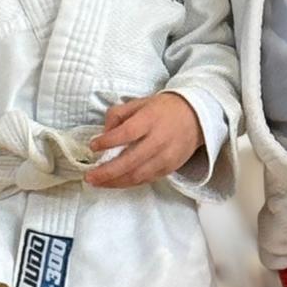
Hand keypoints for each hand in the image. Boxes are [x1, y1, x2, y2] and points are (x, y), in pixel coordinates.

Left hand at [86, 93, 201, 188]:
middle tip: (89, 177)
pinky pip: (146, 180)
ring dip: (114, 182)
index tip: (93, 146)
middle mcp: (159, 140)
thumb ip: (118, 115)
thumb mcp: (140, 103)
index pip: (126, 134)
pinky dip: (128, 183)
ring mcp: (166, 157)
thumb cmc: (164, 109)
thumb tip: (103, 134)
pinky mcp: (170, 168)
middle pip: (129, 161)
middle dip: (106, 172)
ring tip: (98, 183)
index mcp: (150, 120)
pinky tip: (115, 183)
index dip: (107, 142)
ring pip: (137, 176)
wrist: (197, 117)